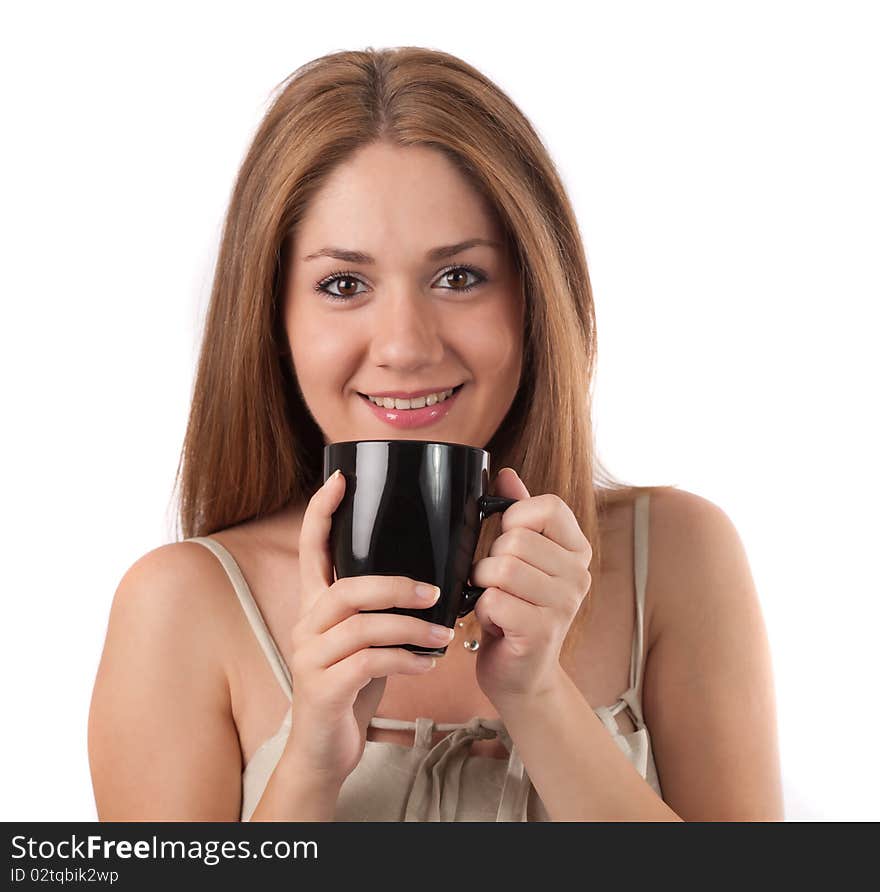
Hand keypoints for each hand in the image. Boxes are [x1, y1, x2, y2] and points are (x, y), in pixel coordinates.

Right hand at [284, 470, 453, 786]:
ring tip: (443, 635)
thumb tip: (427, 580)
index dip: (321, 512)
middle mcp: (306, 625)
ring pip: (361, 626)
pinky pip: (368, 664)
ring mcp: (310, 657)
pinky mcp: (322, 689)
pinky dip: (404, 660)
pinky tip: (426, 664)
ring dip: (409, 627)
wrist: (324, 750)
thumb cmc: (351, 685)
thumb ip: (377, 609)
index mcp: (316, 606)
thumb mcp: (362, 640)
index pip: (310, 549)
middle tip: (435, 592)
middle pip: (346, 588)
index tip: (341, 479)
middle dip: (394, 585)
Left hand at [470, 468, 593, 704]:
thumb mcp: (518, 557)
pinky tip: (496, 623)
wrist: (520, 673)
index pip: (547, 506)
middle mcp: (579, 575)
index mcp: (577, 550)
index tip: (509, 543)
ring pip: (501, 569)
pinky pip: (493, 601)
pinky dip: (482, 611)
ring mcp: (565, 605)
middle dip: (490, 560)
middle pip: (515, 540)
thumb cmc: (515, 608)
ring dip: (483, 586)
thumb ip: (516, 513)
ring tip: (495, 601)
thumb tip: (506, 473)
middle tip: (498, 584)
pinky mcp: (542, 632)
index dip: (514, 518)